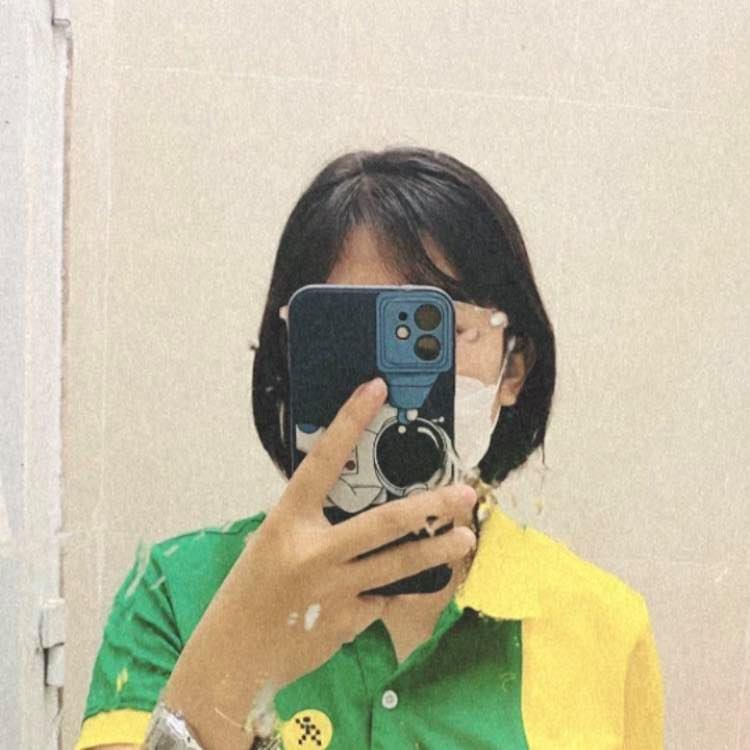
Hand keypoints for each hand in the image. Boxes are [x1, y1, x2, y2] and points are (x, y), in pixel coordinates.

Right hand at [239, 376, 477, 687]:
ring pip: (396, 565)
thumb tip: (356, 502)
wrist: (233, 657)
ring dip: (436, 550)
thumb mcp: (271, 543)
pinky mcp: (347, 622)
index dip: (349, 422)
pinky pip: (384, 600)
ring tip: (465, 537)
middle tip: (462, 493)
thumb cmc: (249, 591)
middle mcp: (312, 554)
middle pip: (381, 523)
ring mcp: (333, 591)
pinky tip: (418, 583)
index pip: (322, 461)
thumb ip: (311, 524)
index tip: (376, 390)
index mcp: (286, 523)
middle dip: (428, 507)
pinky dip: (400, 589)